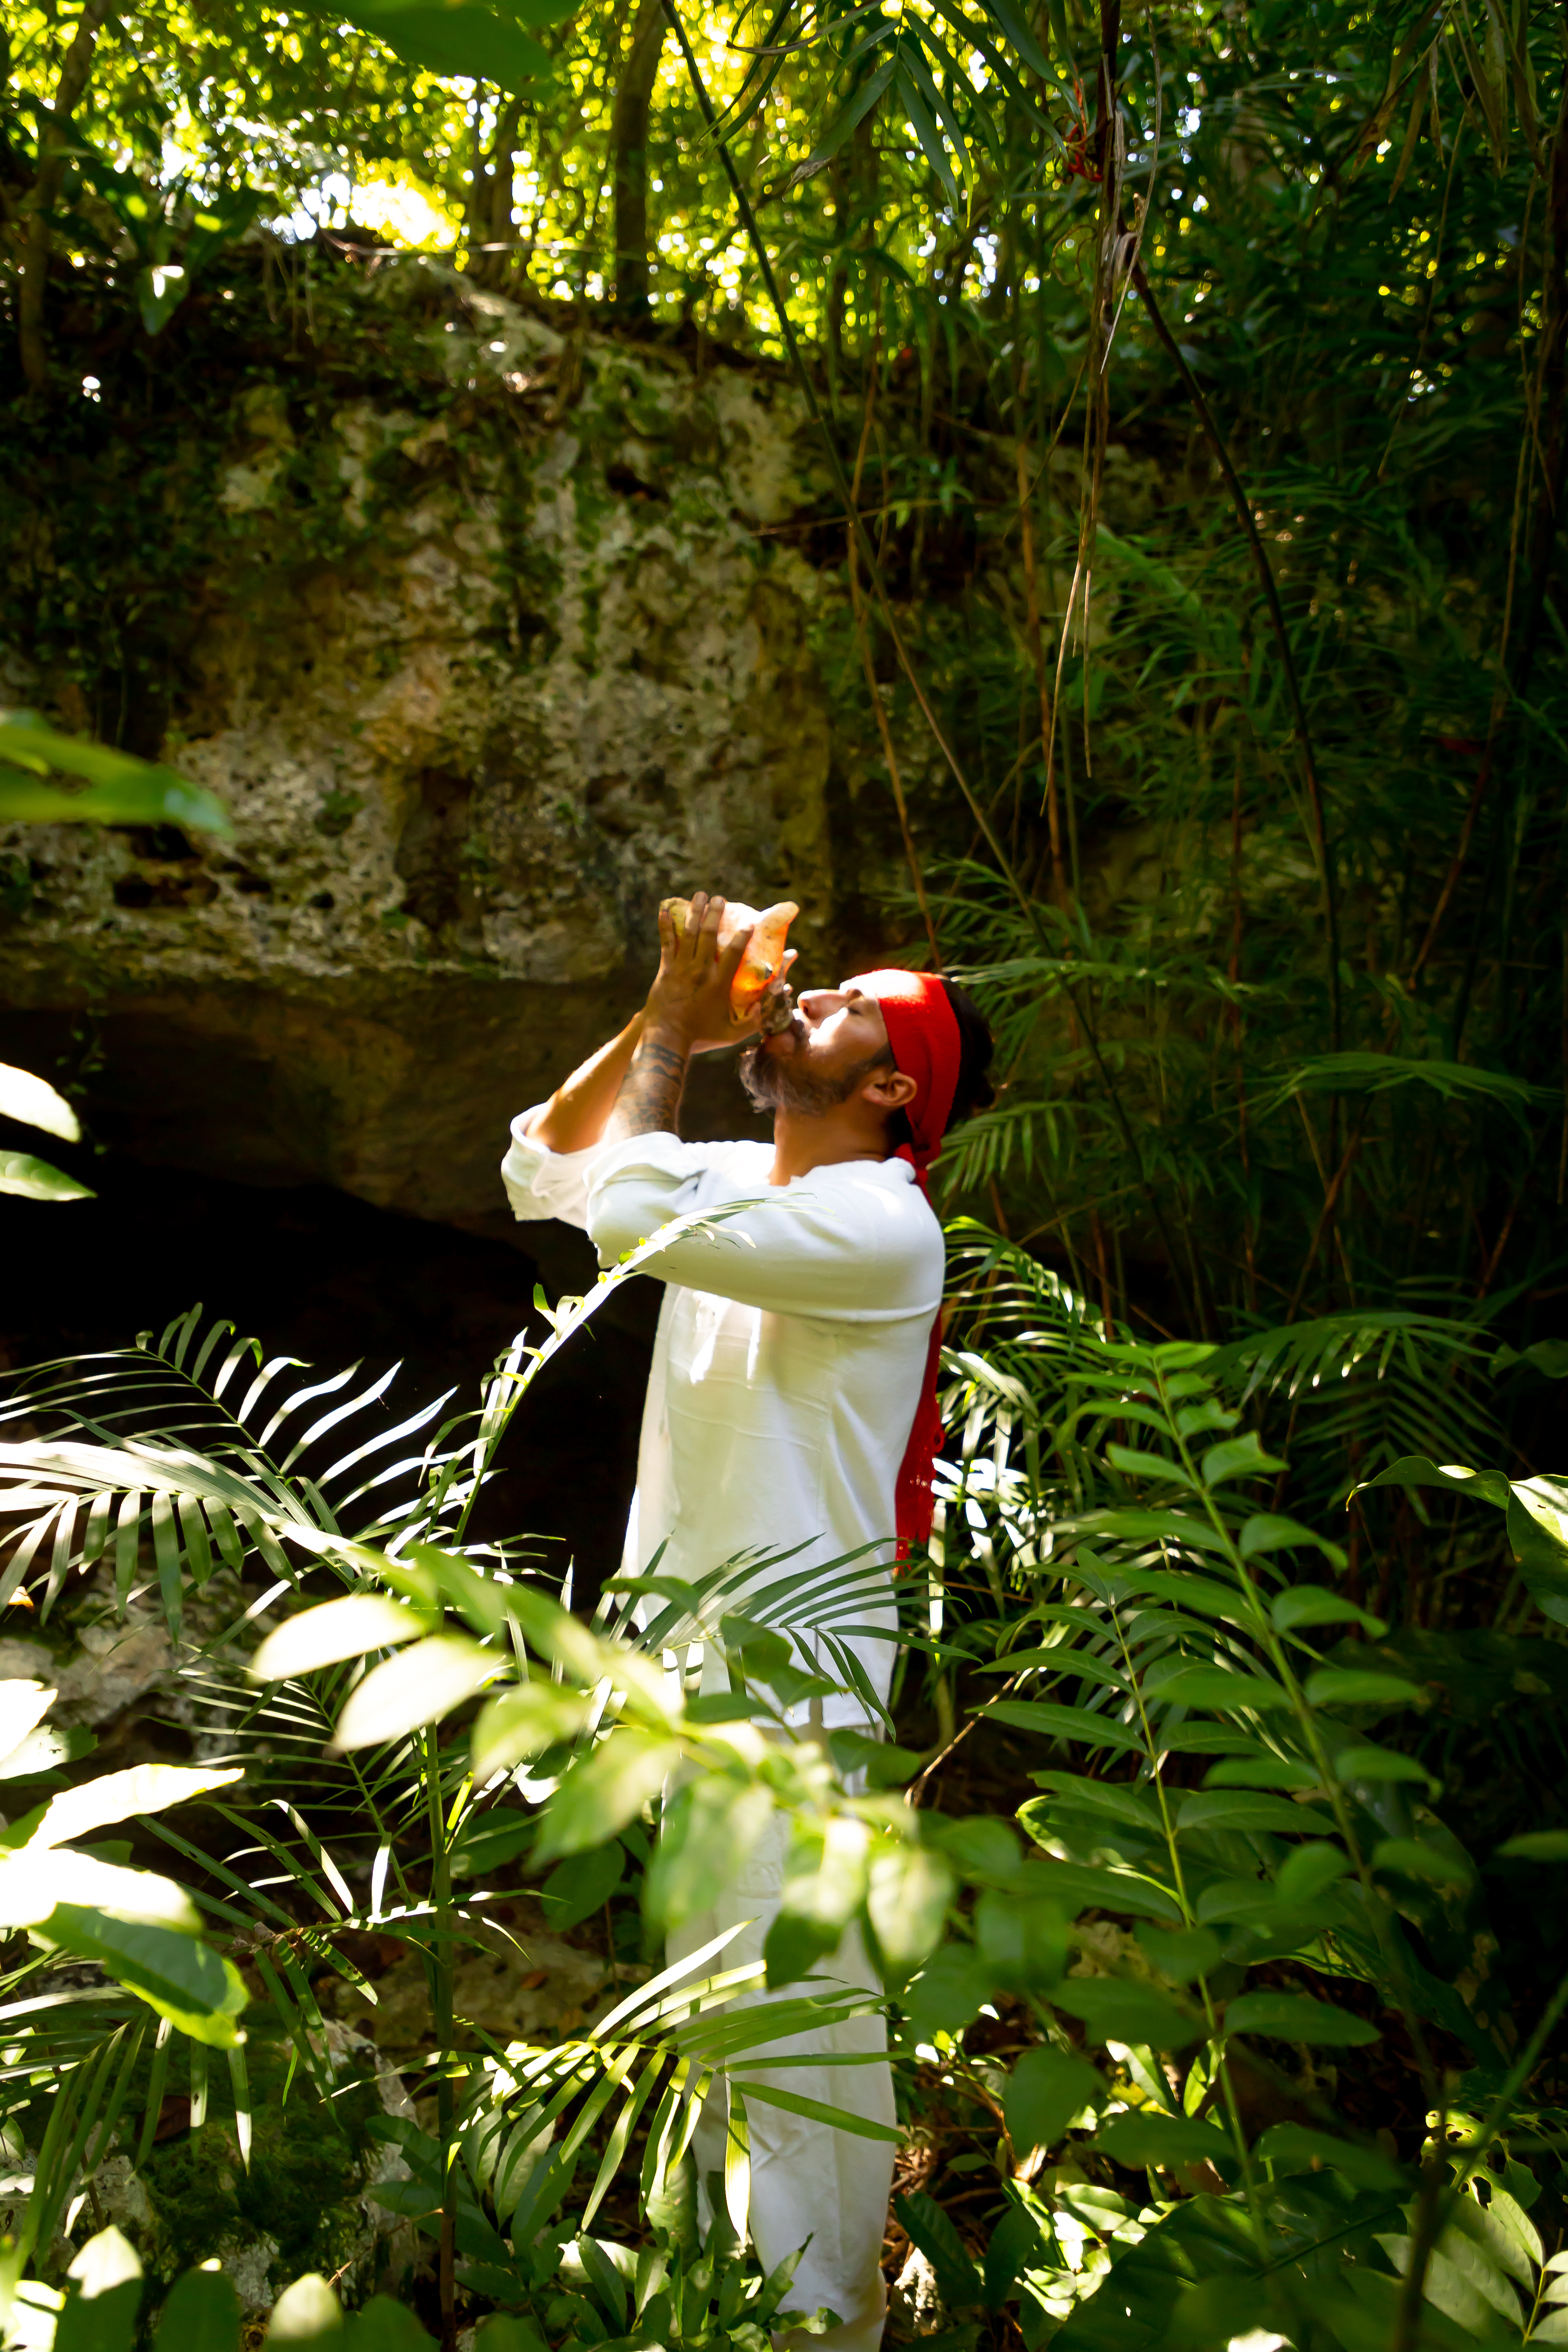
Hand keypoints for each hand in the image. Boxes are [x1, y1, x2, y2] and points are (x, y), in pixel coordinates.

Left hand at [646, 892, 755, 1048]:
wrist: (665, 1039)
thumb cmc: (700, 1038)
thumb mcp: (731, 1034)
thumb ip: (752, 1022)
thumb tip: (766, 1007)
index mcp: (719, 984)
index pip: (734, 954)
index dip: (742, 936)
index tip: (749, 923)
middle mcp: (700, 971)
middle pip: (709, 935)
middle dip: (715, 914)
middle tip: (720, 899)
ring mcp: (681, 968)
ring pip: (689, 934)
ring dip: (695, 912)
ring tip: (700, 896)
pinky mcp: (665, 970)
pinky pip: (666, 943)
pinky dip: (665, 926)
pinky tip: (665, 909)